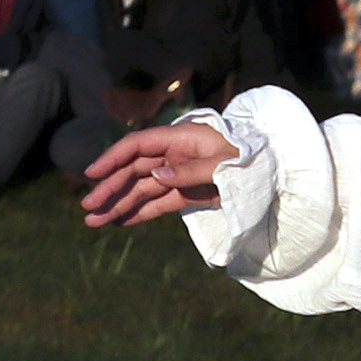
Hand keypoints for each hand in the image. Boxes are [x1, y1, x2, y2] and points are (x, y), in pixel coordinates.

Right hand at [80, 119, 238, 224]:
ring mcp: (178, 174)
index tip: (91, 173)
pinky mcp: (186, 193)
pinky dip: (139, 213)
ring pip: (141, 189)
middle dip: (109, 188)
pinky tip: (119, 222)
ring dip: (118, 204)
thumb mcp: (223, 163)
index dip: (112, 158)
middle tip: (87, 208)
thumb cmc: (250, 159)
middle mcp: (173, 154)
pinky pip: (157, 202)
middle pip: (133, 170)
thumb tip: (156, 176)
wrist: (273, 171)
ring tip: (94, 222)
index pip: (137, 145)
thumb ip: (190, 170)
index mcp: (180, 138)